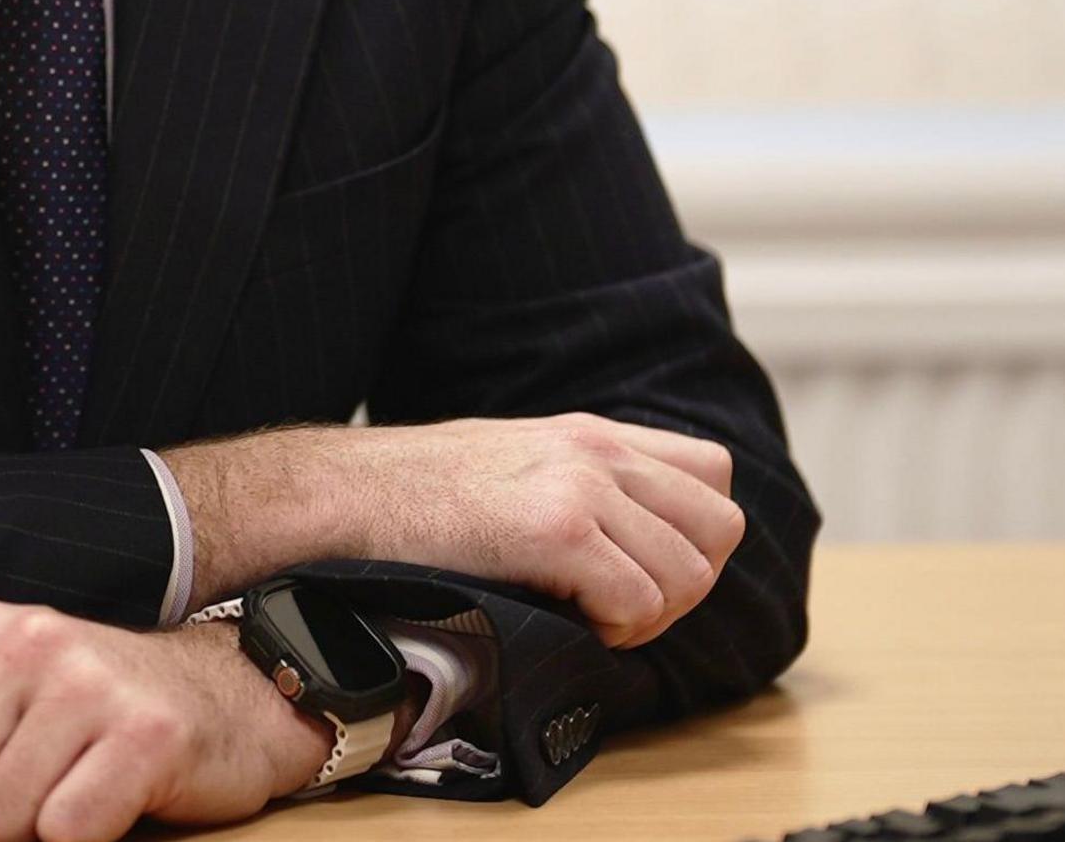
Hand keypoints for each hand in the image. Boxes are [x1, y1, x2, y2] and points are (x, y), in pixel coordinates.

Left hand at [0, 606, 330, 841]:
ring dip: (35, 830)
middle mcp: (28, 641)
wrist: (226, 701)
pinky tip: (111, 803)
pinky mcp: (147, 737)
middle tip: (35, 781)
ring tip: (72, 790)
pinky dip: (84, 837)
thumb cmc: (87, 718)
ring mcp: (90, 685)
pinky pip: (66, 834)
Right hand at [162, 413, 743, 647]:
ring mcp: (582, 487)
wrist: (344, 498)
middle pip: (720, 530)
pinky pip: (639, 603)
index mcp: (593, 433)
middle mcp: (598, 451)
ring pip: (691, 576)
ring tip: (588, 616)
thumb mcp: (516, 464)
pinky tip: (566, 619)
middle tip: (621, 607)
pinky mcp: (557, 532)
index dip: (692, 536)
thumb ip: (581, 485)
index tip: (640, 569)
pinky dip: (615, 630)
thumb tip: (631, 543)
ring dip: (650, 615)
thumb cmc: (415, 499)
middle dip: (683, 583)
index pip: (713, 475)